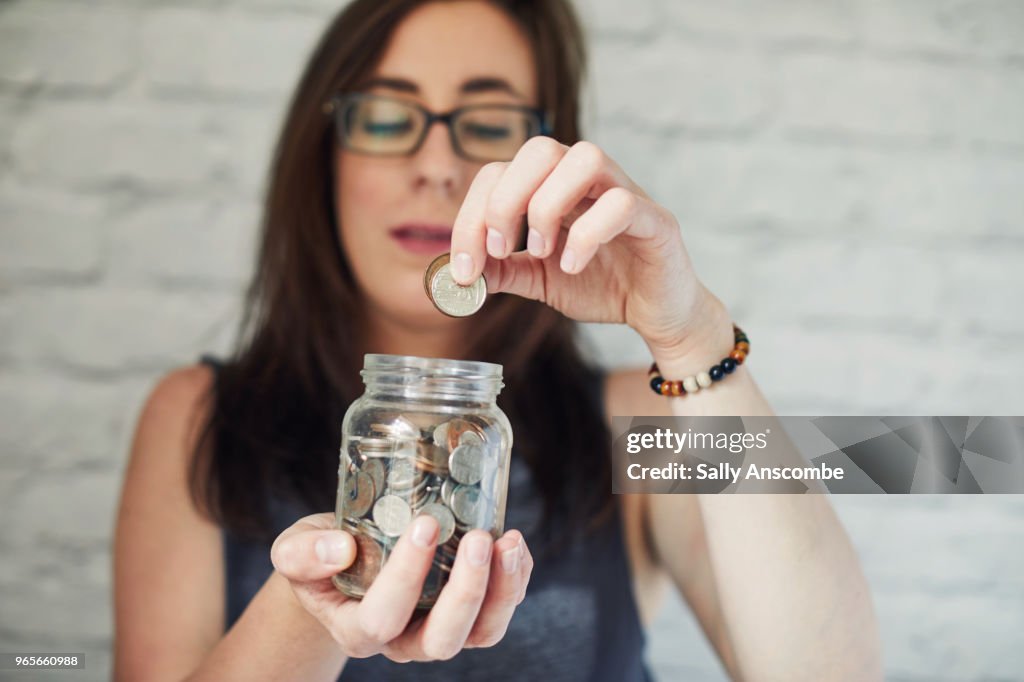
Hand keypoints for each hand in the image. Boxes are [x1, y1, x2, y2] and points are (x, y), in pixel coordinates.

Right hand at [270, 512, 532, 661]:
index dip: (406, 578)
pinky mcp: (468, 614)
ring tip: (509, 541)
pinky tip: (513, 543)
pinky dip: (515, 579)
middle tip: (477, 539)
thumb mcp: (294, 549)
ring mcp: (439, 630)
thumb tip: (340, 548)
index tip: (424, 524)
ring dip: (502, 590)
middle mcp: (403, 640)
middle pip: (442, 639)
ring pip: (481, 633)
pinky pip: (499, 612)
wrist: (344, 561)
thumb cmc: (320, 556)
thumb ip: (303, 553)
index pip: (383, 618)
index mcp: (358, 628)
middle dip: (466, 592)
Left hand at [449, 137, 724, 356]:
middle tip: (498, 248)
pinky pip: (623, 204)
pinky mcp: (656, 221)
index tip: (464, 266)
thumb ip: (503, 270)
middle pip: (540, 148)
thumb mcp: (539, 280)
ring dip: (548, 205)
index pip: (501, 171)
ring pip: (585, 157)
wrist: (656, 313)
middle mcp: (588, 181)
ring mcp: (625, 193)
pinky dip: (589, 234)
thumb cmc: (602, 284)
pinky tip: (574, 266)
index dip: (472, 215)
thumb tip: (457, 274)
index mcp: (553, 187)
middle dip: (505, 199)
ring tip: (539, 251)